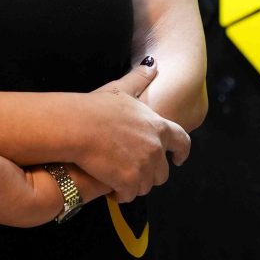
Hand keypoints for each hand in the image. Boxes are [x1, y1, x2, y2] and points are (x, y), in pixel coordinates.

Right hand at [75, 58, 190, 202]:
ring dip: (134, 183)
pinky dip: (121, 194)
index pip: (181, 141)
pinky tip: (109, 186)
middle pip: (162, 171)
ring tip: (116, 176)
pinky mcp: (130, 182)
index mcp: (157, 126)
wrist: (78, 127)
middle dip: (149, 172)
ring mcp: (144, 167)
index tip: (178, 159)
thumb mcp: (120, 90)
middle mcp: (156, 148)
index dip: (181, 151)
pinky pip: (130, 195)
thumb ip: (139, 79)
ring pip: (146, 185)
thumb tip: (153, 64)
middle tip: (130, 168)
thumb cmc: (96, 107)